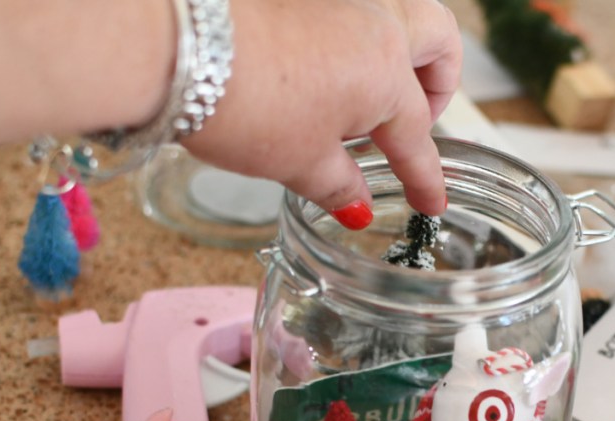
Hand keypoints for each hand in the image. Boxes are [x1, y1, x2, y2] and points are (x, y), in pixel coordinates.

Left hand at [183, 0, 461, 225]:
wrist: (175, 45)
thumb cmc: (244, 103)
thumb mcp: (299, 162)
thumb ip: (339, 185)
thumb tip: (358, 206)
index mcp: (386, 74)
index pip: (417, 138)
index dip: (425, 177)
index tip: (431, 201)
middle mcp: (375, 22)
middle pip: (437, 43)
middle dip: (439, 85)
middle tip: (413, 121)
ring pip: (398, 14)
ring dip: (400, 54)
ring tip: (366, 97)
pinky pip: (348, 11)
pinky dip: (352, 41)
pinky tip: (321, 74)